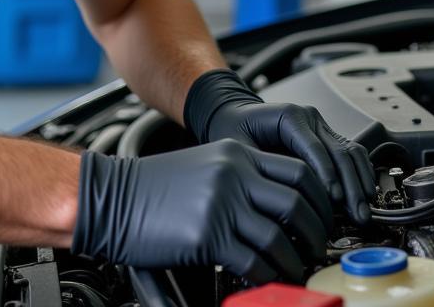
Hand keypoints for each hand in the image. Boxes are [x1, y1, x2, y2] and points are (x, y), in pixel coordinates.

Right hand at [72, 139, 332, 283]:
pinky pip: (253, 259)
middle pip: (298, 200)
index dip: (319, 198)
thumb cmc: (152, 188)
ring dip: (294, 259)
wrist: (109, 197)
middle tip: (318, 248)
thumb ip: (240, 180)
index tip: (323, 218)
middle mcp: (235, 172)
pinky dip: (267, 274)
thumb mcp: (204, 167)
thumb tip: (276, 212)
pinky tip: (265, 280)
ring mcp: (222, 201)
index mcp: (237, 153)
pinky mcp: (208, 233)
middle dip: (316, 231)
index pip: (298, 170)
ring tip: (296, 270)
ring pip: (280, 234)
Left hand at [184, 69, 375, 224]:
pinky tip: (365, 197)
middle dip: (349, 185)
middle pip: (338, 151)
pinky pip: (351, 154)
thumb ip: (257, 169)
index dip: (326, 174)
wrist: (235, 117)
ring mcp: (322, 127)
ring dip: (360, 183)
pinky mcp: (327, 139)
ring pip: (350, 152)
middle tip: (355, 214)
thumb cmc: (235, 131)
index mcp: (288, 116)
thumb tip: (278, 204)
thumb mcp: (237, 148)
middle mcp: (310, 118)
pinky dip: (362, 174)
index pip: (313, 146)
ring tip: (363, 211)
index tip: (333, 199)